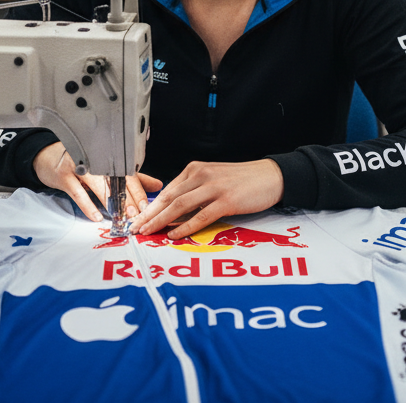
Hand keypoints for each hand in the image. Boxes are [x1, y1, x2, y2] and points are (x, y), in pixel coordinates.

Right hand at [32, 142, 161, 222]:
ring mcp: (79, 165)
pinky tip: (96, 217)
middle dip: (128, 199)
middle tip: (137, 215)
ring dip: (111, 203)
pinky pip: (78, 192)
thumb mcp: (109, 168)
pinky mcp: (64, 175)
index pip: (129, 174)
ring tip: (119, 217)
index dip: (139, 191)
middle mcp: (96, 158)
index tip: (147, 207)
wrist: (49, 157)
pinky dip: (88, 206)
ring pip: (99, 185)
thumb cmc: (82, 163)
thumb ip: (134, 178)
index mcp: (109, 156)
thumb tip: (158, 186)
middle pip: (116, 179)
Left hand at [131, 159, 283, 239]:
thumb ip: (194, 190)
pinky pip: (201, 216)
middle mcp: (202, 174)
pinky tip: (174, 235)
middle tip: (135, 228)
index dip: (150, 206)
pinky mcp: (227, 200)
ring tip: (148, 232)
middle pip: (169, 197)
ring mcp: (214, 187)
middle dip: (149, 214)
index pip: (167, 190)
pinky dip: (185, 227)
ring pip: (180, 206)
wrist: (270, 176)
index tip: (138, 218)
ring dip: (161, 221)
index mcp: (196, 169)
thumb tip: (172, 210)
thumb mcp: (213, 179)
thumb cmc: (242, 180)